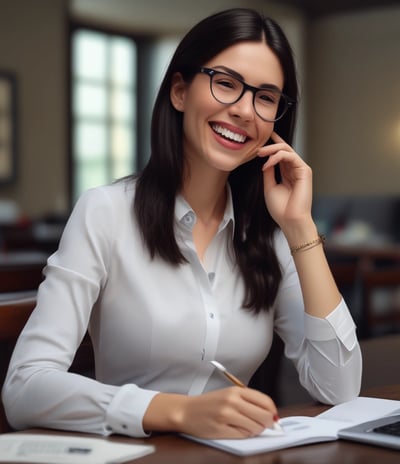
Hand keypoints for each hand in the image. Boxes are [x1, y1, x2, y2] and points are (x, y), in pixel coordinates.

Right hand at [143, 387, 277, 438]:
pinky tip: (237, 430)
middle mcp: (232, 401)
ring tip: (247, 426)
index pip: (265, 401)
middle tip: (264, 425)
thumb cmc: (209, 403)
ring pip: (255, 428)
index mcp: (236, 391)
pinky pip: (243, 436)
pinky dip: (244, 435)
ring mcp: (226, 416)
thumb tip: (270, 414)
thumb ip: (248, 401)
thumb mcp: (229, 394)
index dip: (273, 411)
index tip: (274, 416)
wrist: (186, 411)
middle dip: (268, 423)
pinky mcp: (221, 429)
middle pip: (264, 416)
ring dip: (255, 430)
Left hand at [258, 132, 312, 231]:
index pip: (281, 155)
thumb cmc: (281, 209)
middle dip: (270, 146)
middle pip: (284, 150)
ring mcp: (301, 169)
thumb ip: (268, 172)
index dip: (274, 144)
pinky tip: (268, 163)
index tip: (264, 137)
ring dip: (272, 149)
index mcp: (287, 174)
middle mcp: (295, 170)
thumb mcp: (269, 187)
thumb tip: (265, 159)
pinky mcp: (305, 171)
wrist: (290, 220)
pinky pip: (290, 157)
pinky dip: (278, 157)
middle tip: (257, 149)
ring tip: (260, 153)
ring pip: (287, 150)